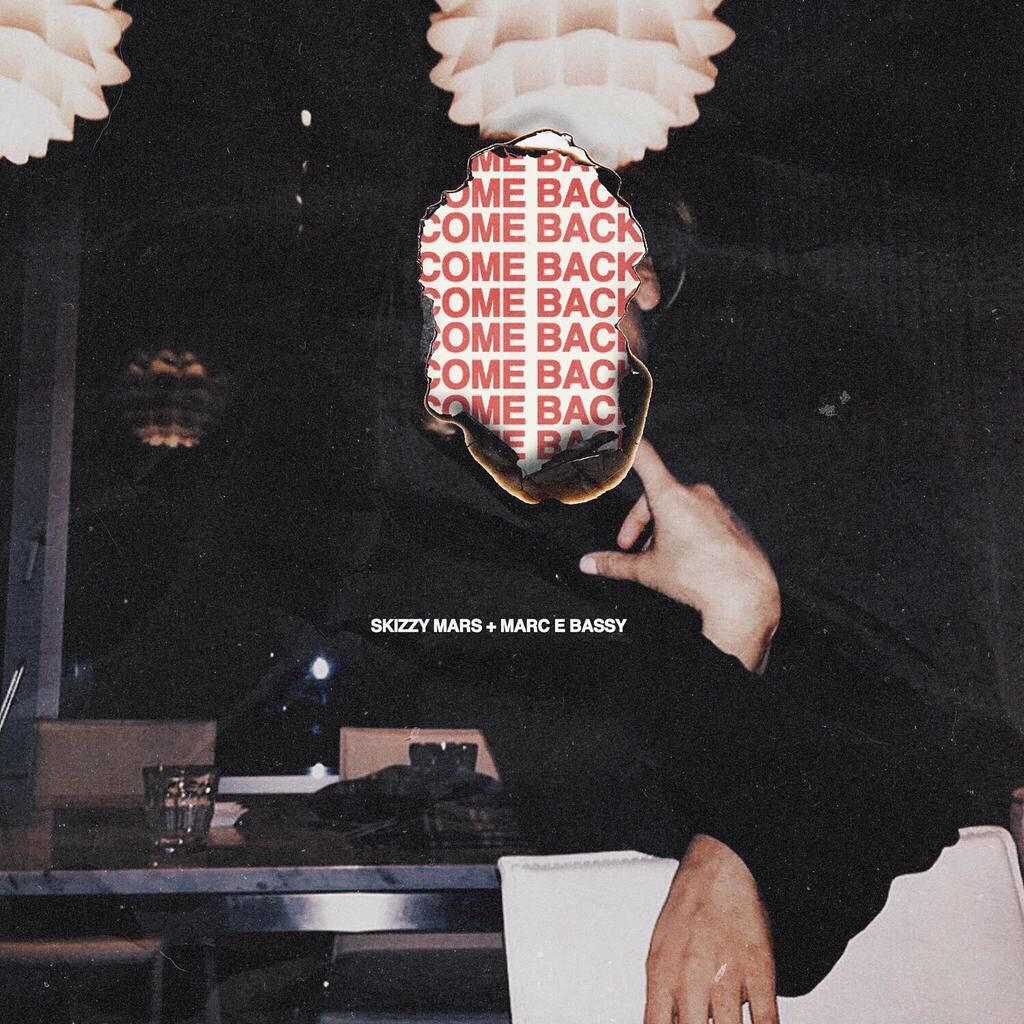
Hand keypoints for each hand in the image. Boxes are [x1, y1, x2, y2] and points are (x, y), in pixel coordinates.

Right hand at [579, 440, 779, 670]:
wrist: (744, 595)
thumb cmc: (698, 578)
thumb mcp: (648, 570)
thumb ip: (614, 564)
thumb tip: (589, 564)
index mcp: (671, 496)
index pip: (643, 457)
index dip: (627, 445)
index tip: (618, 433)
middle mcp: (695, 494)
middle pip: (657, 494)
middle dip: (640, 521)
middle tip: (630, 548)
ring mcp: (716, 506)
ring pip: (679, 509)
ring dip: (663, 529)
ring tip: (660, 560)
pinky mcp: (730, 520)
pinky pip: (701, 519)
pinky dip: (686, 533)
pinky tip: (686, 559)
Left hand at [646, 835, 778, 1023]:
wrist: (719, 869)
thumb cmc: (688, 908)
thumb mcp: (660, 952)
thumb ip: (664, 997)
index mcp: (662, 975)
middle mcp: (691, 978)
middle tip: (707, 1022)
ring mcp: (726, 977)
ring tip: (729, 1023)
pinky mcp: (759, 971)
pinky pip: (766, 1019)